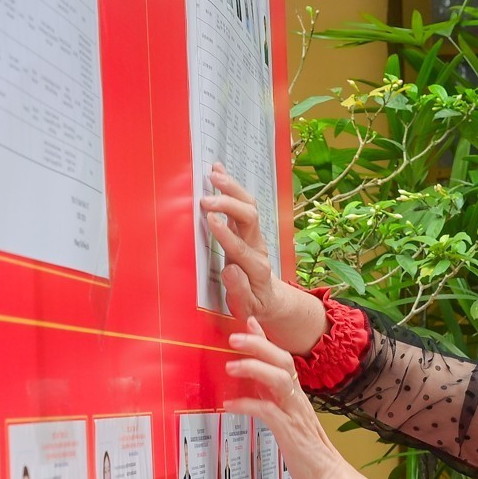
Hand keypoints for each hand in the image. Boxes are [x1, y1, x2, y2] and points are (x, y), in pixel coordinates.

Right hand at [199, 163, 326, 354]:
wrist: (271, 299)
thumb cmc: (255, 305)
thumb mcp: (248, 308)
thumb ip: (239, 291)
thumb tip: (230, 269)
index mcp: (256, 268)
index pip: (240, 247)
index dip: (226, 233)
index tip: (209, 219)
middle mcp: (257, 246)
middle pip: (249, 218)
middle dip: (229, 205)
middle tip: (206, 199)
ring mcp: (254, 235)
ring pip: (248, 206)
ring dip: (231, 189)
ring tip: (213, 174)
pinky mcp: (248, 229)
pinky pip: (242, 204)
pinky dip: (230, 187)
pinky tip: (218, 171)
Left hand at [224, 316, 350, 478]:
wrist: (327, 476)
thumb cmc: (306, 450)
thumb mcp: (286, 417)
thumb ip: (272, 398)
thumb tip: (256, 383)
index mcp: (295, 393)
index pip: (281, 357)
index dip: (264, 338)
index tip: (247, 321)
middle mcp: (297, 397)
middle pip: (282, 359)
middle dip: (258, 344)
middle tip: (233, 338)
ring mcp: (295, 412)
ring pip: (278, 379)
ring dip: (254, 368)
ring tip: (230, 367)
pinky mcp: (290, 431)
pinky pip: (268, 411)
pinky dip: (247, 405)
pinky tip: (230, 405)